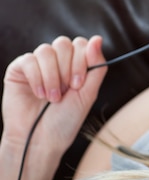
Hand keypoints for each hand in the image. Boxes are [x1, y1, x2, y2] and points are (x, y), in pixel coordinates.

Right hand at [1, 36, 107, 153]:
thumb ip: (96, 66)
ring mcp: (37, 65)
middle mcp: (57, 62)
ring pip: (46, 50)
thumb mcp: (88, 93)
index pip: (82, 44)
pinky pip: (28, 59)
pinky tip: (39, 94)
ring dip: (52, 76)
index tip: (78, 84)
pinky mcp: (19, 70)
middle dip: (67, 69)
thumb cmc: (65, 120)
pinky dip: (36, 78)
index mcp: (75, 65)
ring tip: (52, 97)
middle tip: (65, 91)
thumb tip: (97, 39)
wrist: (40, 140)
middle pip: (64, 44)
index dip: (81, 61)